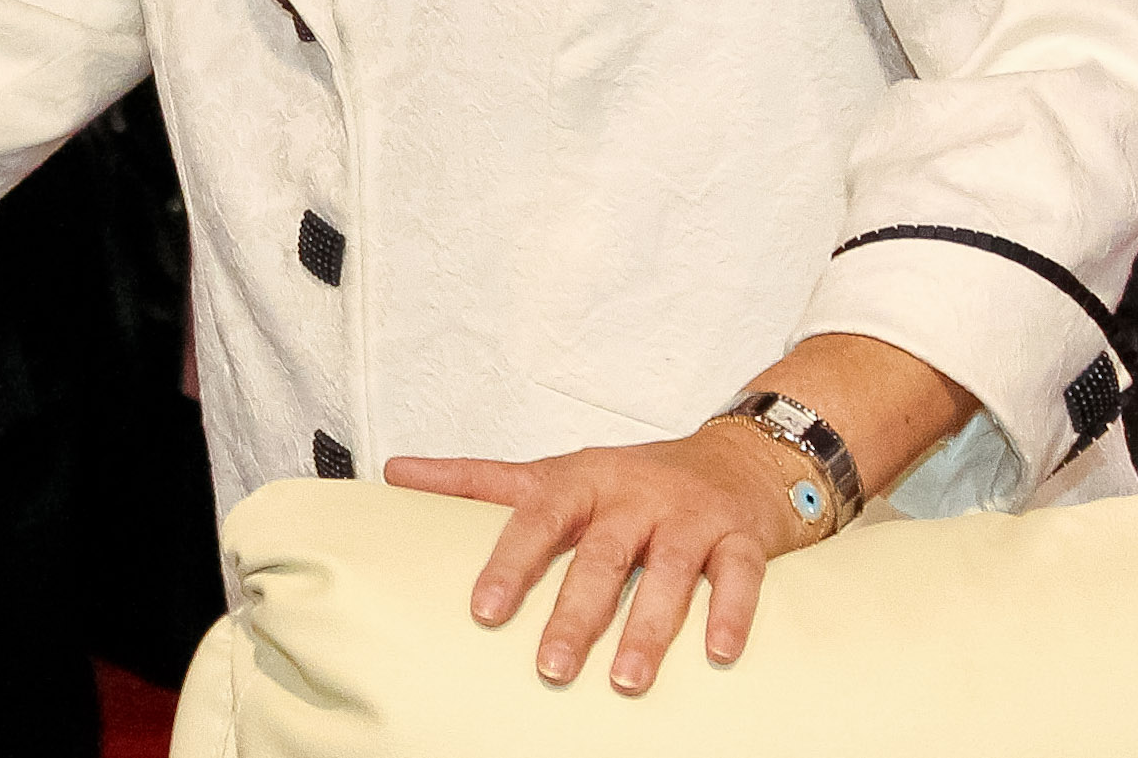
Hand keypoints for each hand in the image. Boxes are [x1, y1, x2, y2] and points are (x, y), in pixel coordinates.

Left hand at [386, 424, 820, 693]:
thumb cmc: (629, 477)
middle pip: (603, 556)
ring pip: (672, 572)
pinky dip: (732, 614)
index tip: (483, 610)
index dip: (510, 562)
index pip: (538, 519)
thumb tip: (394, 472)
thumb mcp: (554, 472)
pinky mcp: (743, 537)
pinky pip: (740, 577)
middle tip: (549, 668)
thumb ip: (477, 480)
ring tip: (624, 682)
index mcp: (582, 480)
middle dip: (576, 614)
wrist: (738, 456)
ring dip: (649, 628)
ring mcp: (691, 516)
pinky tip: (718, 654)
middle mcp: (635, 495)